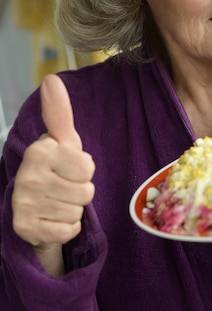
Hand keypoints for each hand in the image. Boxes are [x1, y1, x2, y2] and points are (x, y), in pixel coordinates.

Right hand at [12, 74, 94, 272]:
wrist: (36, 207)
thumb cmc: (57, 169)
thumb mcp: (64, 141)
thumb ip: (60, 113)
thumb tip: (51, 79)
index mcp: (40, 150)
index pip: (88, 167)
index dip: (85, 170)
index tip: (69, 168)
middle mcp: (27, 175)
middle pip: (85, 192)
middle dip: (81, 192)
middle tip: (64, 188)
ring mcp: (24, 203)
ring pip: (76, 212)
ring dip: (73, 210)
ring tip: (58, 202)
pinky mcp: (25, 228)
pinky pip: (67, 231)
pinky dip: (66, 228)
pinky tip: (53, 219)